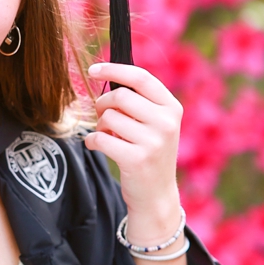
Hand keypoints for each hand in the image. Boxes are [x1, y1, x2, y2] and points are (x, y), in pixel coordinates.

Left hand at [84, 62, 182, 241]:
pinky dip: (92, 140)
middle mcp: (166, 122)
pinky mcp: (137, 159)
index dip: (114, 69)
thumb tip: (105, 73)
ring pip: (109, 117)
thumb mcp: (156, 124)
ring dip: (99, 125)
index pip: (141, 78)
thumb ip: (139, 100)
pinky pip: (100, 138)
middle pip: (120, 96)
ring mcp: (154, 142)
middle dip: (103, 103)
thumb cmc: (150, 152)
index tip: (93, 69)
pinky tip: (96, 145)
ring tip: (106, 134)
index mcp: (172, 108)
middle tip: (101, 115)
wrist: (156, 195)